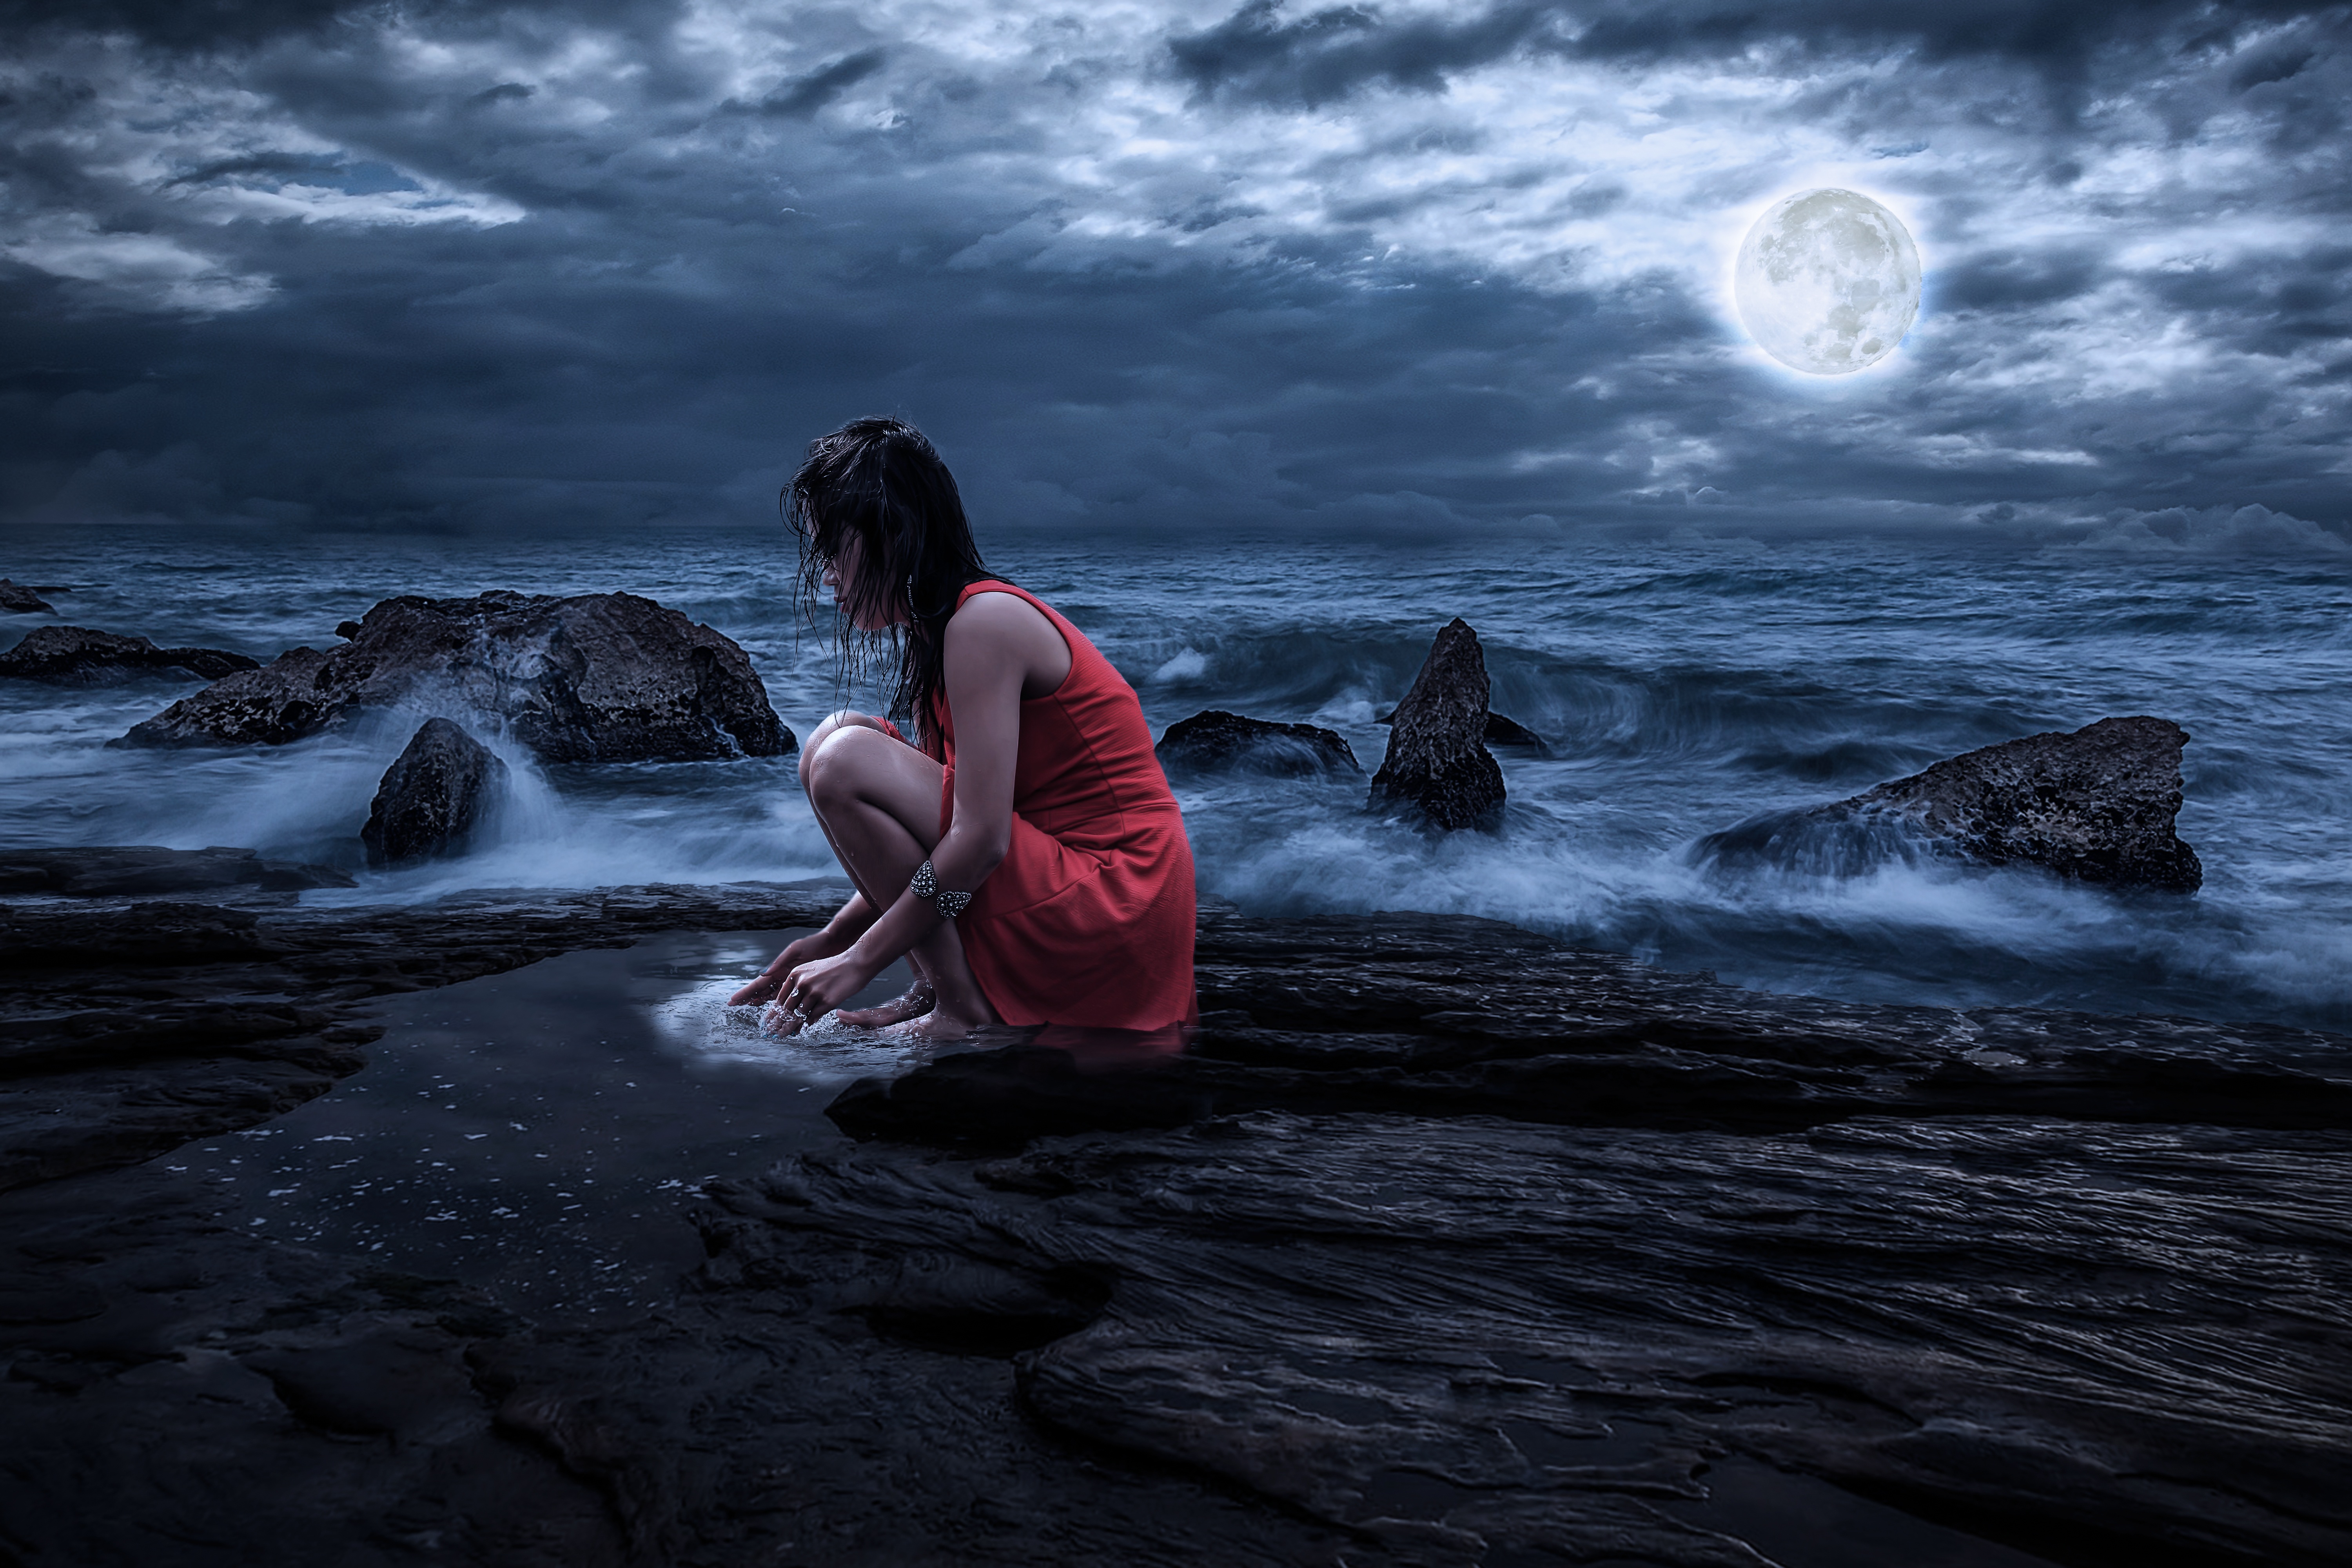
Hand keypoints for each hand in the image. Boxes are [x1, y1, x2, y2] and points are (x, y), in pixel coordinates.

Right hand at [730, 930, 848, 1006]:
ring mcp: (791, 982)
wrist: (833, 945)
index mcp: (778, 968)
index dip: (746, 992)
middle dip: (749, 998)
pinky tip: (776, 1011)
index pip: (758, 984)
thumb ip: (780, 961)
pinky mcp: (802, 986)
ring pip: (773, 996)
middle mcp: (782, 976)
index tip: (733, 1000)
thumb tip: (764, 973)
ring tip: (752, 1009)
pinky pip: (788, 998)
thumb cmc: (814, 944)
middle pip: (762, 991)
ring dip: (763, 1003)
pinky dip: (781, 1005)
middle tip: (736, 1006)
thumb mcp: (796, 950)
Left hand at [770, 949, 878, 1029]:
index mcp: (796, 974)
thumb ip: (799, 985)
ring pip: (798, 1015)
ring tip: (784, 1034)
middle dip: (778, 1022)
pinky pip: (812, 1017)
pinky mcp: (826, 1001)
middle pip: (786, 1008)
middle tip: (772, 1032)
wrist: (855, 963)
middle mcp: (802, 983)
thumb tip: (791, 1006)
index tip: (769, 1021)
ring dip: (790, 1027)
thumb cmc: (835, 968)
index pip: (780, 997)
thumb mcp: (811, 970)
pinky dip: (806, 1024)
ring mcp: (814, 992)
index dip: (774, 1011)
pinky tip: (801, 1029)